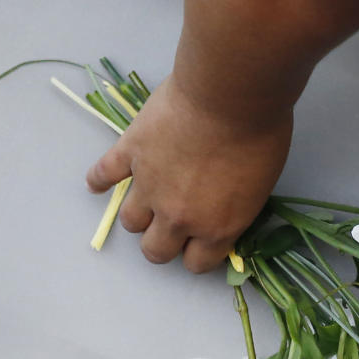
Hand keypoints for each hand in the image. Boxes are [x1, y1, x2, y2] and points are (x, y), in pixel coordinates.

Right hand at [86, 75, 292, 272]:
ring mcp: (149, 186)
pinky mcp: (129, 153)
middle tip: (171, 224)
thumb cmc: (260, 135)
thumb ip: (235, 210)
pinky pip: (104, 174)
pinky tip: (98, 182)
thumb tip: (221, 212)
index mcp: (215, 228)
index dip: (196, 252)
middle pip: (155, 251)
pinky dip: (98, 180)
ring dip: (139, 214)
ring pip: (130, 221)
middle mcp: (178, 216)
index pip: (196, 263)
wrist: (230, 94)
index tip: (200, 239)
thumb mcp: (260, 187)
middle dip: (162, 242)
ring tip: (146, 199)